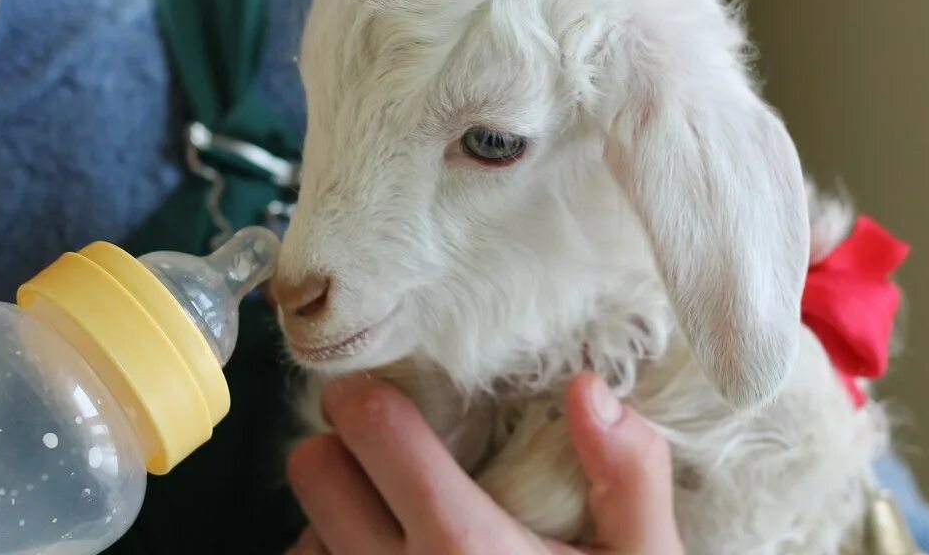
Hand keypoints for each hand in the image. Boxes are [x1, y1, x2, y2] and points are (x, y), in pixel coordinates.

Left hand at [286, 371, 683, 553]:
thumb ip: (629, 477)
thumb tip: (589, 389)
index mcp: (466, 543)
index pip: (371, 428)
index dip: (370, 398)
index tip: (383, 396)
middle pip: (311, 470)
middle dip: (343, 452)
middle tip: (388, 461)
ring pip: (300, 538)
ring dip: (333, 524)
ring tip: (391, 534)